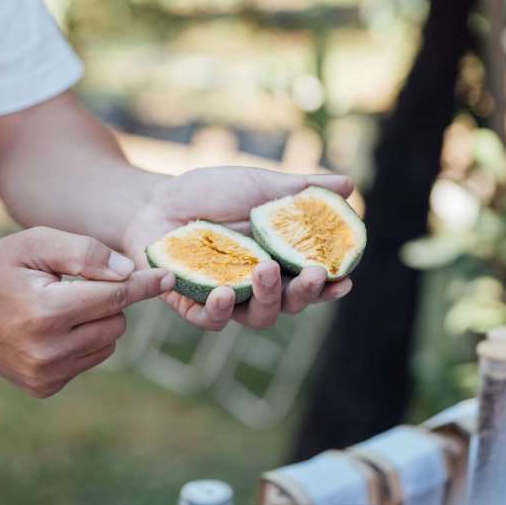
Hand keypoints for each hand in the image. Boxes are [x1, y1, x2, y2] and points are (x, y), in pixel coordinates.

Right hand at [0, 227, 173, 396]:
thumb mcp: (36, 244)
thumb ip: (85, 253)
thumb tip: (129, 274)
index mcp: (46, 313)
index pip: (114, 298)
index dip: (143, 286)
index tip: (168, 278)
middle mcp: (48, 351)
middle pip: (116, 323)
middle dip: (108, 302)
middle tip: (73, 286)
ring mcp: (46, 375)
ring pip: (107, 344)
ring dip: (97, 323)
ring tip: (58, 307)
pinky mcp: (44, 388)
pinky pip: (89, 360)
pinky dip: (82, 342)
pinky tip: (51, 329)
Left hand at [123, 167, 355, 330]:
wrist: (156, 199)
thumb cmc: (212, 192)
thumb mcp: (259, 185)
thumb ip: (300, 189)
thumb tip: (349, 184)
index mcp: (280, 260)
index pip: (312, 282)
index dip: (330, 287)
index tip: (345, 280)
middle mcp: (258, 285)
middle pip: (290, 305)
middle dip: (305, 293)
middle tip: (312, 274)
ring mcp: (228, 297)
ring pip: (257, 317)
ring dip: (268, 299)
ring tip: (265, 270)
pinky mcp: (194, 304)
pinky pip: (211, 320)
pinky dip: (220, 312)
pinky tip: (223, 294)